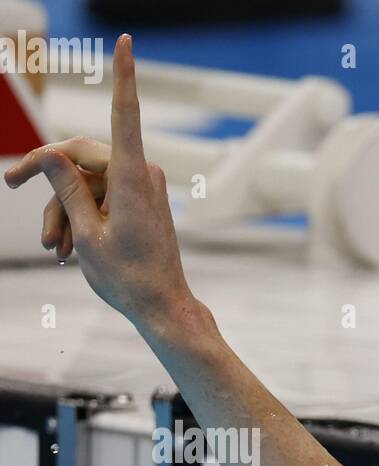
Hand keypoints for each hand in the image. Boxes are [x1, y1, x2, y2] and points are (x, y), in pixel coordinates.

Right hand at [3, 34, 192, 331]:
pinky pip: (101, 196)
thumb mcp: (86, 234)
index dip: (122, 76)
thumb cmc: (129, 278)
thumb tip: (53, 157)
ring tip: (53, 249)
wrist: (163, 308)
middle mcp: (142, 176)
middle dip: (48, 179)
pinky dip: (81, 217)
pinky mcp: (140, 201)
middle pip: (80, 155)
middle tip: (12, 184)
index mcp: (133, 179)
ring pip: (87, 182)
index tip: (126, 42)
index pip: (124, 115)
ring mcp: (143, 188)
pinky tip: (66, 249)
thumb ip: (67, 190)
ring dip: (63, 211)